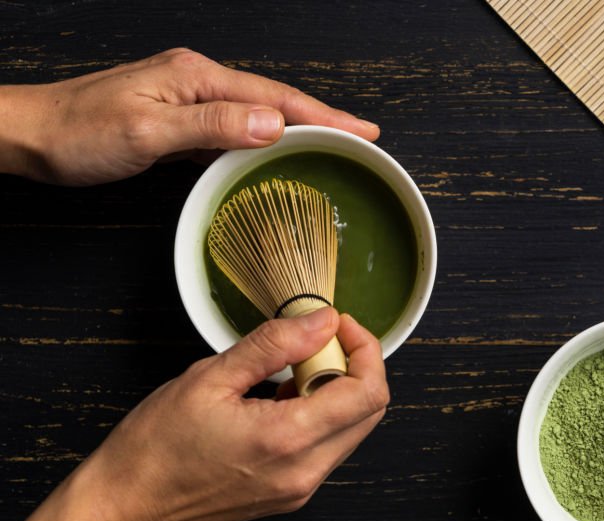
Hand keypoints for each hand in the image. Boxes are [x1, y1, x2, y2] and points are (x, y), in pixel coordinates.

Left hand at [0, 48, 379, 184]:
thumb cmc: (78, 134)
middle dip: (322, 118)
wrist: (29, 134)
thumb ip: (212, 127)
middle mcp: (197, 80)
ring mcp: (188, 98)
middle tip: (364, 138)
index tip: (363, 131)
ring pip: (256, 113)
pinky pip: (233, 128)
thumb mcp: (147, 132)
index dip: (323, 116)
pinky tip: (276, 153)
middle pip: (274, 100)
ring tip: (334, 145)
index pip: (275, 97)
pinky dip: (263, 140)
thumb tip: (272, 124)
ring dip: (296, 129)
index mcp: (197, 78)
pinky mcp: (177, 118)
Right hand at [0, 307, 387, 520]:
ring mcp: (301, 489)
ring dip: (337, 393)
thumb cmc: (156, 447)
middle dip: (354, 368)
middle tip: (314, 344)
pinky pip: (328, 448)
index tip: (337, 326)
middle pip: (370, 412)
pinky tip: (280, 401)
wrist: (126, 507)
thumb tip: (322, 321)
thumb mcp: (210, 378)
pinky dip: (320, 417)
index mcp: (288, 439)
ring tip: (289, 373)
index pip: (368, 392)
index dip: (364, 350)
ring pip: (352, 430)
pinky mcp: (291, 495)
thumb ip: (274, 345)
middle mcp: (305, 471)